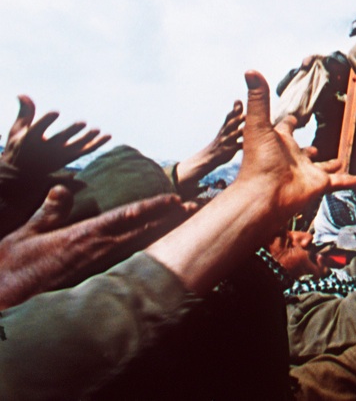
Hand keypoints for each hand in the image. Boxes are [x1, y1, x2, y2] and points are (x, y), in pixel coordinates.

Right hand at [0, 185, 188, 309]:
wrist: (3, 305)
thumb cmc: (10, 268)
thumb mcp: (26, 236)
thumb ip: (48, 213)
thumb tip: (61, 188)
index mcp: (83, 236)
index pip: (126, 217)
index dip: (153, 207)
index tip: (176, 198)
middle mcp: (96, 252)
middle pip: (143, 231)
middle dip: (170, 218)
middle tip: (197, 207)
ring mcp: (97, 269)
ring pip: (139, 247)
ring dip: (163, 233)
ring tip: (186, 222)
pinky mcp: (93, 281)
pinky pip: (126, 263)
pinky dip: (146, 252)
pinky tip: (160, 249)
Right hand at [2, 96, 110, 175]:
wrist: (23, 174)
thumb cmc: (20, 147)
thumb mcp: (17, 131)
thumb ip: (25, 113)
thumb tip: (23, 94)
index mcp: (29, 140)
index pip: (38, 130)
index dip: (46, 121)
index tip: (56, 111)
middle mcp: (45, 150)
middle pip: (60, 140)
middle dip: (71, 132)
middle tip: (82, 122)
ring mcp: (59, 156)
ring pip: (76, 147)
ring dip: (87, 139)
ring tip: (97, 130)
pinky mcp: (70, 158)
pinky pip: (85, 152)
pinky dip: (97, 144)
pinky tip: (108, 136)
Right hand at [175, 101, 244, 192]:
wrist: (210, 156)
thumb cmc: (224, 138)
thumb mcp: (227, 125)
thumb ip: (234, 114)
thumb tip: (238, 100)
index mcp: (226, 126)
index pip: (229, 116)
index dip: (234, 110)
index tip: (239, 101)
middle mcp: (225, 132)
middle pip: (230, 124)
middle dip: (236, 119)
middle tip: (243, 115)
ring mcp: (226, 141)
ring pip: (232, 136)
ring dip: (238, 132)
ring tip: (244, 129)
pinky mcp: (229, 150)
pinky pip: (236, 148)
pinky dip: (242, 146)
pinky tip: (248, 145)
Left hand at [237, 72, 355, 225]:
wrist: (264, 195)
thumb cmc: (258, 161)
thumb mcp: (258, 124)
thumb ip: (258, 98)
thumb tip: (250, 69)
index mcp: (280, 142)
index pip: (285, 129)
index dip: (289, 122)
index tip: (295, 116)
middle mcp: (294, 157)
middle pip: (304, 151)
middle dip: (310, 149)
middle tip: (317, 146)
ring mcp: (308, 172)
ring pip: (325, 168)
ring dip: (334, 165)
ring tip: (342, 161)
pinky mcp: (320, 184)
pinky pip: (341, 182)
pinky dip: (353, 181)